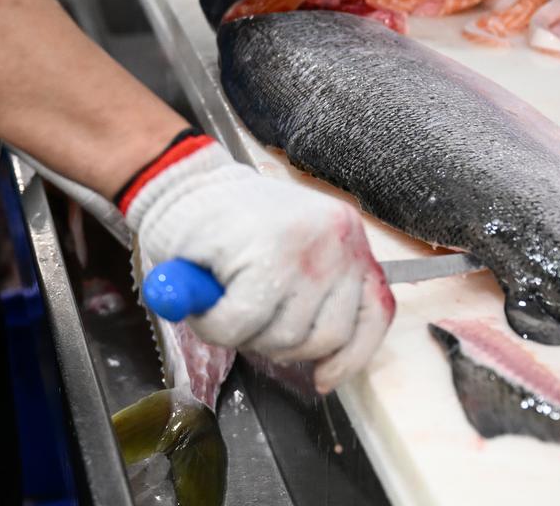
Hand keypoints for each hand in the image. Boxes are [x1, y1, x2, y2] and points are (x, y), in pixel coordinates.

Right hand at [121, 135, 393, 392]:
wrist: (185, 182)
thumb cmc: (232, 223)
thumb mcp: (294, 251)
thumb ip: (316, 294)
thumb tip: (325, 364)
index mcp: (350, 240)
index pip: (374, 312)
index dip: (351, 357)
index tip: (325, 377)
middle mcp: (339, 242)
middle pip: (328, 336)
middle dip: (282, 345)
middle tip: (248, 322)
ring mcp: (305, 251)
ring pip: (286, 338)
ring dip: (245, 337)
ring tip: (223, 305)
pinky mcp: (264, 258)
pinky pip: (241, 326)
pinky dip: (214, 327)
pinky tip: (204, 305)